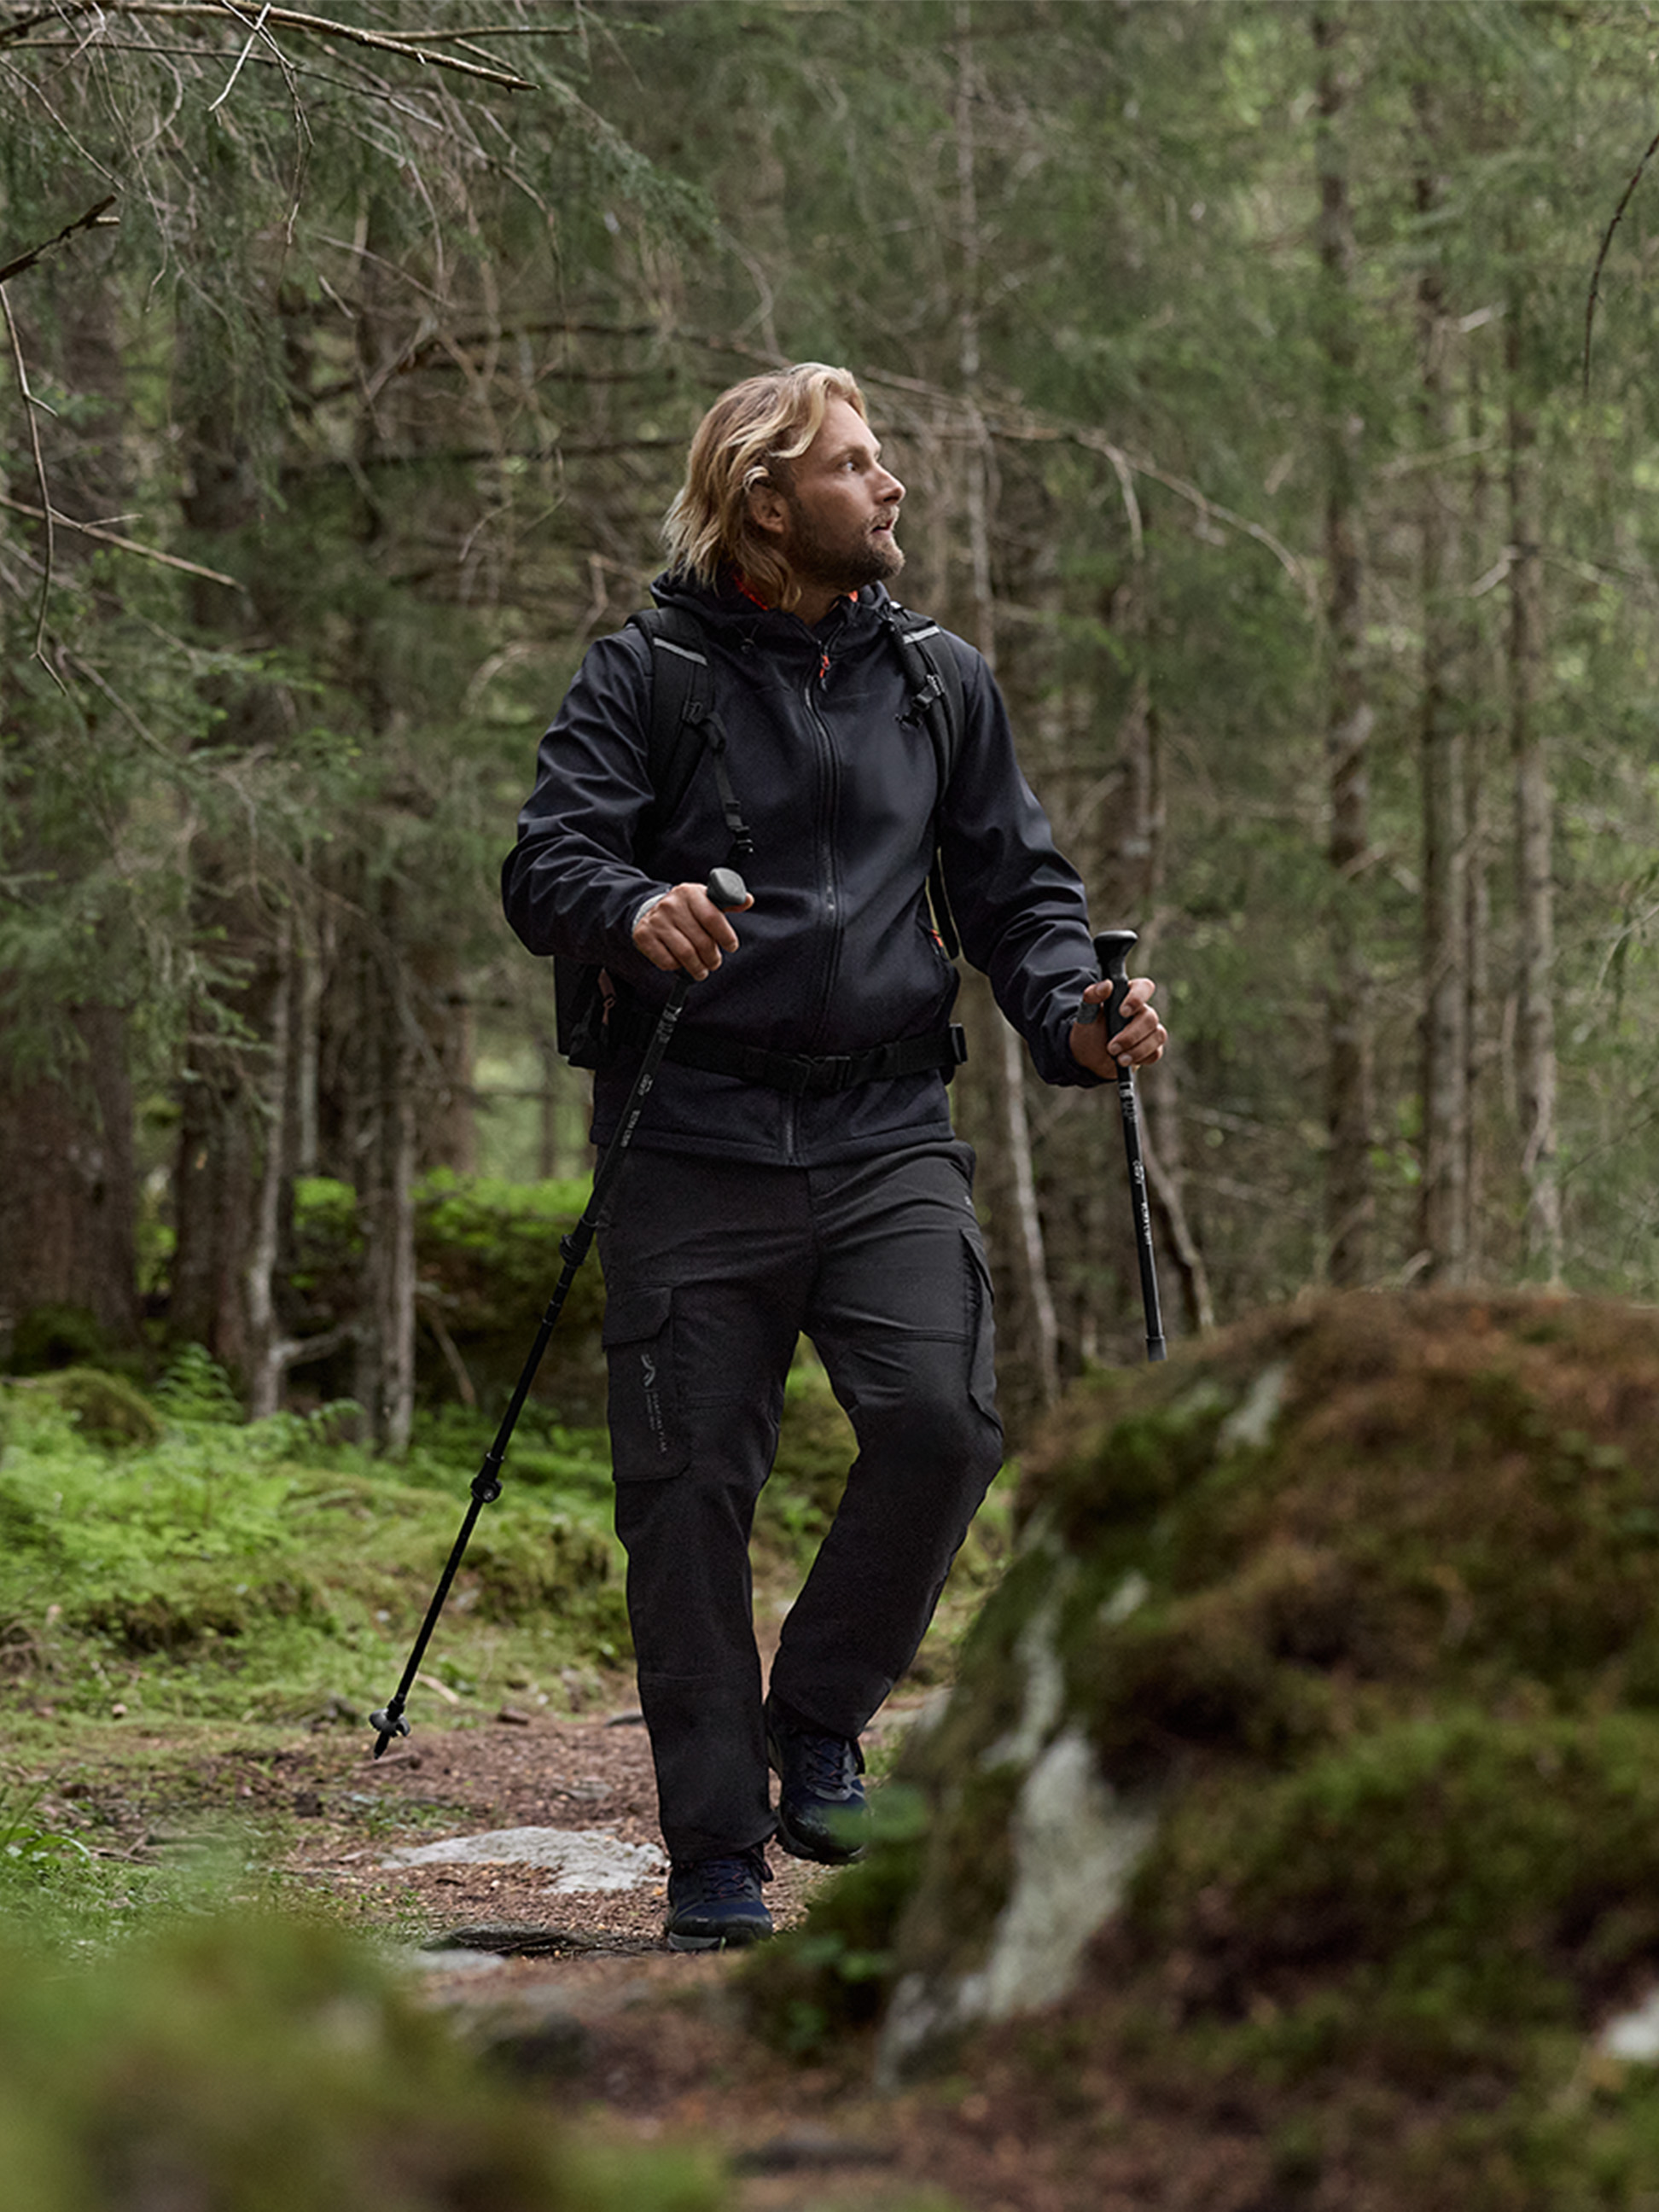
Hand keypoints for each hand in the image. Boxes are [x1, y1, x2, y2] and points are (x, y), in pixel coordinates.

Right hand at [632, 879, 752, 979]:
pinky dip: (677, 966)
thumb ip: (727, 902)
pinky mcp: (644, 936)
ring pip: (685, 954)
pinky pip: (667, 960)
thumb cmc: (687, 909)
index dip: (726, 936)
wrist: (650, 910)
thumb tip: (748, 900)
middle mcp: (671, 904)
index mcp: (689, 892)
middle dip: (713, 957)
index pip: (712, 917)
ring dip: (698, 968)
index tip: (731, 946)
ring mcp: (656, 920)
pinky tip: (680, 963)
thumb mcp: (705, 900)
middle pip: (701, 940)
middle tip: (715, 963)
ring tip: (702, 970)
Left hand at [1069, 976, 1165, 1079]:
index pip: (1144, 987)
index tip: (1122, 1012)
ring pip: (1157, 1036)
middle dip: (1131, 1035)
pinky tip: (1126, 1061)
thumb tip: (1106, 985)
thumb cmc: (1089, 1032)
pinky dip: (1141, 1058)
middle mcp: (1142, 1011)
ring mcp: (1149, 1030)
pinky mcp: (1152, 1048)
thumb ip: (1092, 997)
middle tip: (1111, 1047)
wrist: (1088, 1058)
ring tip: (1118, 1059)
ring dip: (1138, 1050)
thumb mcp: (1085, 1014)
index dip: (1138, 997)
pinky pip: (1156, 1052)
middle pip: (1150, 1018)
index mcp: (1127, 996)